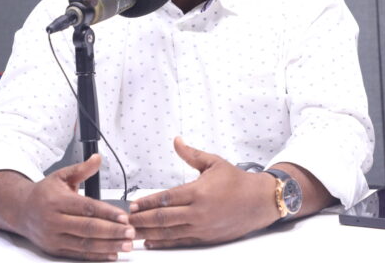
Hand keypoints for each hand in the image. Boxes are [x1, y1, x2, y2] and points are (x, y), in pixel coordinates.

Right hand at [0, 155, 134, 260]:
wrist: (20, 210)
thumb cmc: (44, 193)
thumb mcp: (61, 176)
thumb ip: (81, 169)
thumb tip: (98, 158)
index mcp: (57, 201)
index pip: (87, 208)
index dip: (107, 213)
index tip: (124, 216)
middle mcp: (54, 220)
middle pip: (88, 228)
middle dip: (112, 231)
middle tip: (131, 232)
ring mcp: (54, 237)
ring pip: (84, 244)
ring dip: (108, 246)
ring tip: (127, 245)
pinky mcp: (54, 249)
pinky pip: (78, 254)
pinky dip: (96, 256)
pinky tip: (111, 254)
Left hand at [129, 137, 278, 247]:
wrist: (259, 202)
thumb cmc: (237, 182)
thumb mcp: (214, 162)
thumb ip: (191, 154)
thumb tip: (177, 141)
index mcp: (198, 191)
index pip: (165, 198)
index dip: (146, 202)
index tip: (132, 205)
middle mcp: (198, 212)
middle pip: (162, 218)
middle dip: (141, 220)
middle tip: (124, 221)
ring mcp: (201, 227)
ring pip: (168, 233)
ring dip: (148, 233)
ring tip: (131, 233)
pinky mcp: (205, 238)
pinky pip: (180, 241)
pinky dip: (163, 242)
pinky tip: (150, 241)